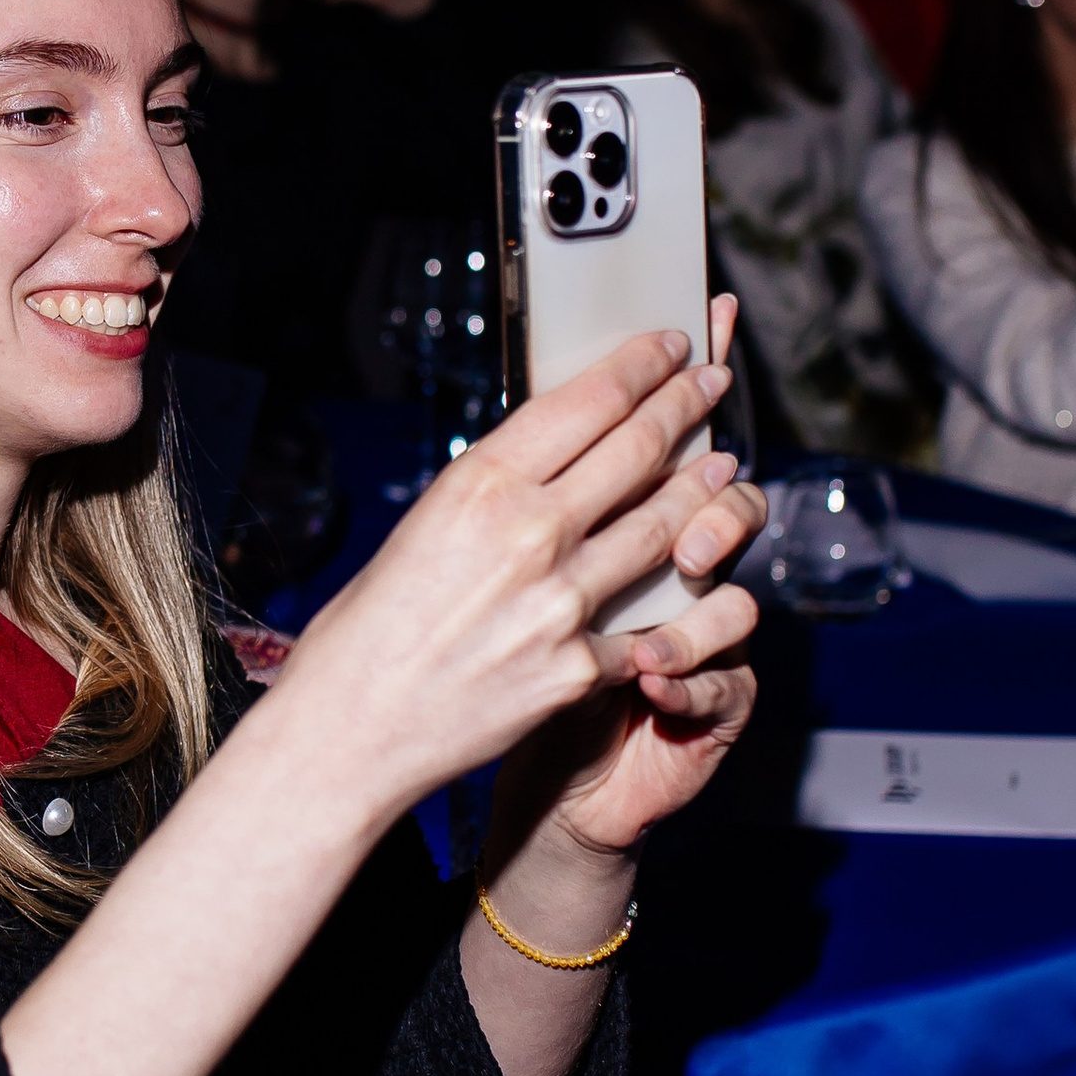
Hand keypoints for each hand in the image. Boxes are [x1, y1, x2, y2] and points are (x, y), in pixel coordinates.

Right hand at [271, 305, 759, 832]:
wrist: (351, 729)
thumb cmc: (369, 626)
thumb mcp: (423, 526)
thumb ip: (493, 494)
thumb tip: (552, 462)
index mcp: (480, 485)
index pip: (588, 402)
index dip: (642, 366)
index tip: (670, 345)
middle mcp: (529, 533)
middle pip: (637, 450)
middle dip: (686, 405)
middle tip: (712, 381)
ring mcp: (562, 602)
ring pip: (662, 527)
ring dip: (703, 489)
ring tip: (724, 464)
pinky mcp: (580, 667)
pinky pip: (647, 622)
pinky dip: (673, 598)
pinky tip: (697, 576)